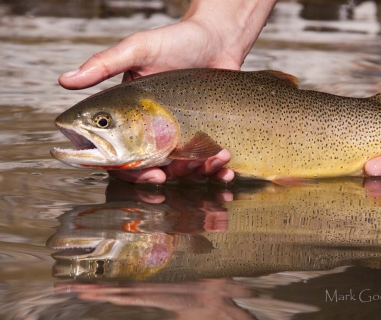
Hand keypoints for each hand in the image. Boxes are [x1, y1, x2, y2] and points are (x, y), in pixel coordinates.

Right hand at [58, 0, 276, 182]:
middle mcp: (154, 130)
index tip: (146, 174)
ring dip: (197, 173)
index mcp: (131, 116)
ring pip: (182, 170)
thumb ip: (105, 65)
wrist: (219, 39)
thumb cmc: (177, 41)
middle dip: (156, 178)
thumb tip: (64, 80)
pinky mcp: (206, 134)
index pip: (120, 153)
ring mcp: (182, 134)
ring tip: (215, 159)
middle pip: (148, 168)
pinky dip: (219, 170)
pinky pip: (210, 161)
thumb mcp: (139, 50)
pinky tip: (227, 169)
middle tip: (165, 177)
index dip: (128, 170)